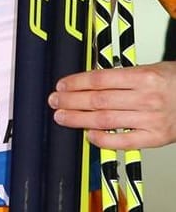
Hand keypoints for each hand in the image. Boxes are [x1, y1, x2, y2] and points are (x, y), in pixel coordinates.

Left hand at [51, 61, 175, 148]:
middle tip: (54, 101)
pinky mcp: (156, 138)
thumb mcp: (152, 69)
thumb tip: (89, 81)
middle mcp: (148, 98)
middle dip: (71, 100)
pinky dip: (102, 139)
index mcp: (145, 76)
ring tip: (62, 117)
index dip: (76, 82)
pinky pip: (123, 141)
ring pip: (105, 120)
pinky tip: (88, 134)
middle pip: (98, 100)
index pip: (101, 79)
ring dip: (78, 119)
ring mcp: (152, 120)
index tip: (61, 85)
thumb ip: (123, 76)